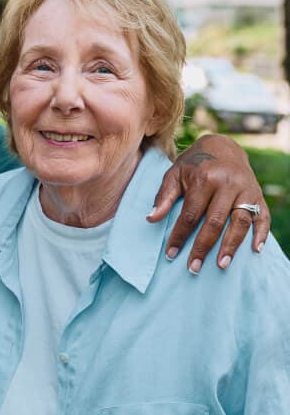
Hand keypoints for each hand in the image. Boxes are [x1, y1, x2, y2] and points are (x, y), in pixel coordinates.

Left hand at [146, 134, 269, 272]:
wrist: (222, 147)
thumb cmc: (193, 165)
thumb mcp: (174, 174)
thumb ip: (163, 197)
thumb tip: (150, 219)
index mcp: (204, 178)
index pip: (190, 214)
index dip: (180, 235)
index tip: (170, 254)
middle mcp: (227, 184)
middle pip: (215, 221)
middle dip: (203, 247)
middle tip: (193, 268)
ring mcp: (246, 190)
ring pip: (240, 221)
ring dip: (231, 245)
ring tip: (221, 265)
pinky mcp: (259, 195)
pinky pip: (263, 217)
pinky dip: (261, 234)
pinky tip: (255, 251)